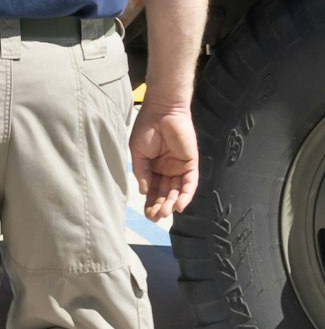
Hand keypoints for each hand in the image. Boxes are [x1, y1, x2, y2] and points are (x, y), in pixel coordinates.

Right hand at [130, 97, 198, 218]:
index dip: (150, 202)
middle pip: (164, 193)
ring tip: (164, 213)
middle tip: (154, 218)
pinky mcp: (190, 164)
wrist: (162, 111)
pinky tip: (179, 205)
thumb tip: (143, 192)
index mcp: (153, 167)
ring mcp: (179, 168)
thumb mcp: (137, 152)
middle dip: (160, 206)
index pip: (152, 190)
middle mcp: (167, 170)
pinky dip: (185, 195)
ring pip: (176, 191)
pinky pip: (190, 183)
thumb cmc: (146, 127)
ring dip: (171, 203)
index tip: (147, 214)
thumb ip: (141, 172)